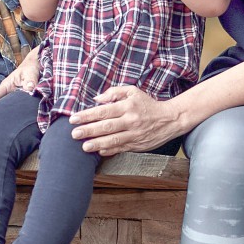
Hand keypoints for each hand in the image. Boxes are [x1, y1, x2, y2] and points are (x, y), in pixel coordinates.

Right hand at [0, 49, 40, 111]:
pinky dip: (11, 112)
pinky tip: (10, 121)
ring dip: (1, 113)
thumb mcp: (30, 73)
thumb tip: (29, 89)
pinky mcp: (20, 98)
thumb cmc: (30, 67)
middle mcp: (8, 91)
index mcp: (7, 85)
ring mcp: (13, 95)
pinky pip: (13, 106)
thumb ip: (30, 81)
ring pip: (5, 105)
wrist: (37, 65)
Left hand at [69, 85, 187, 154]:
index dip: (88, 115)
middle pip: (106, 127)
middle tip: (74, 134)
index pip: (104, 111)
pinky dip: (110, 151)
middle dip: (88, 130)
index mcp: (128, 106)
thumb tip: (97, 99)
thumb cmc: (148, 104)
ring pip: (113, 140)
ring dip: (97, 144)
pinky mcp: (137, 145)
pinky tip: (99, 151)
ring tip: (84, 146)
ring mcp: (134, 134)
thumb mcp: (133, 91)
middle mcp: (130, 121)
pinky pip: (121, 148)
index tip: (74, 119)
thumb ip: (114, 92)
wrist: (170, 119)